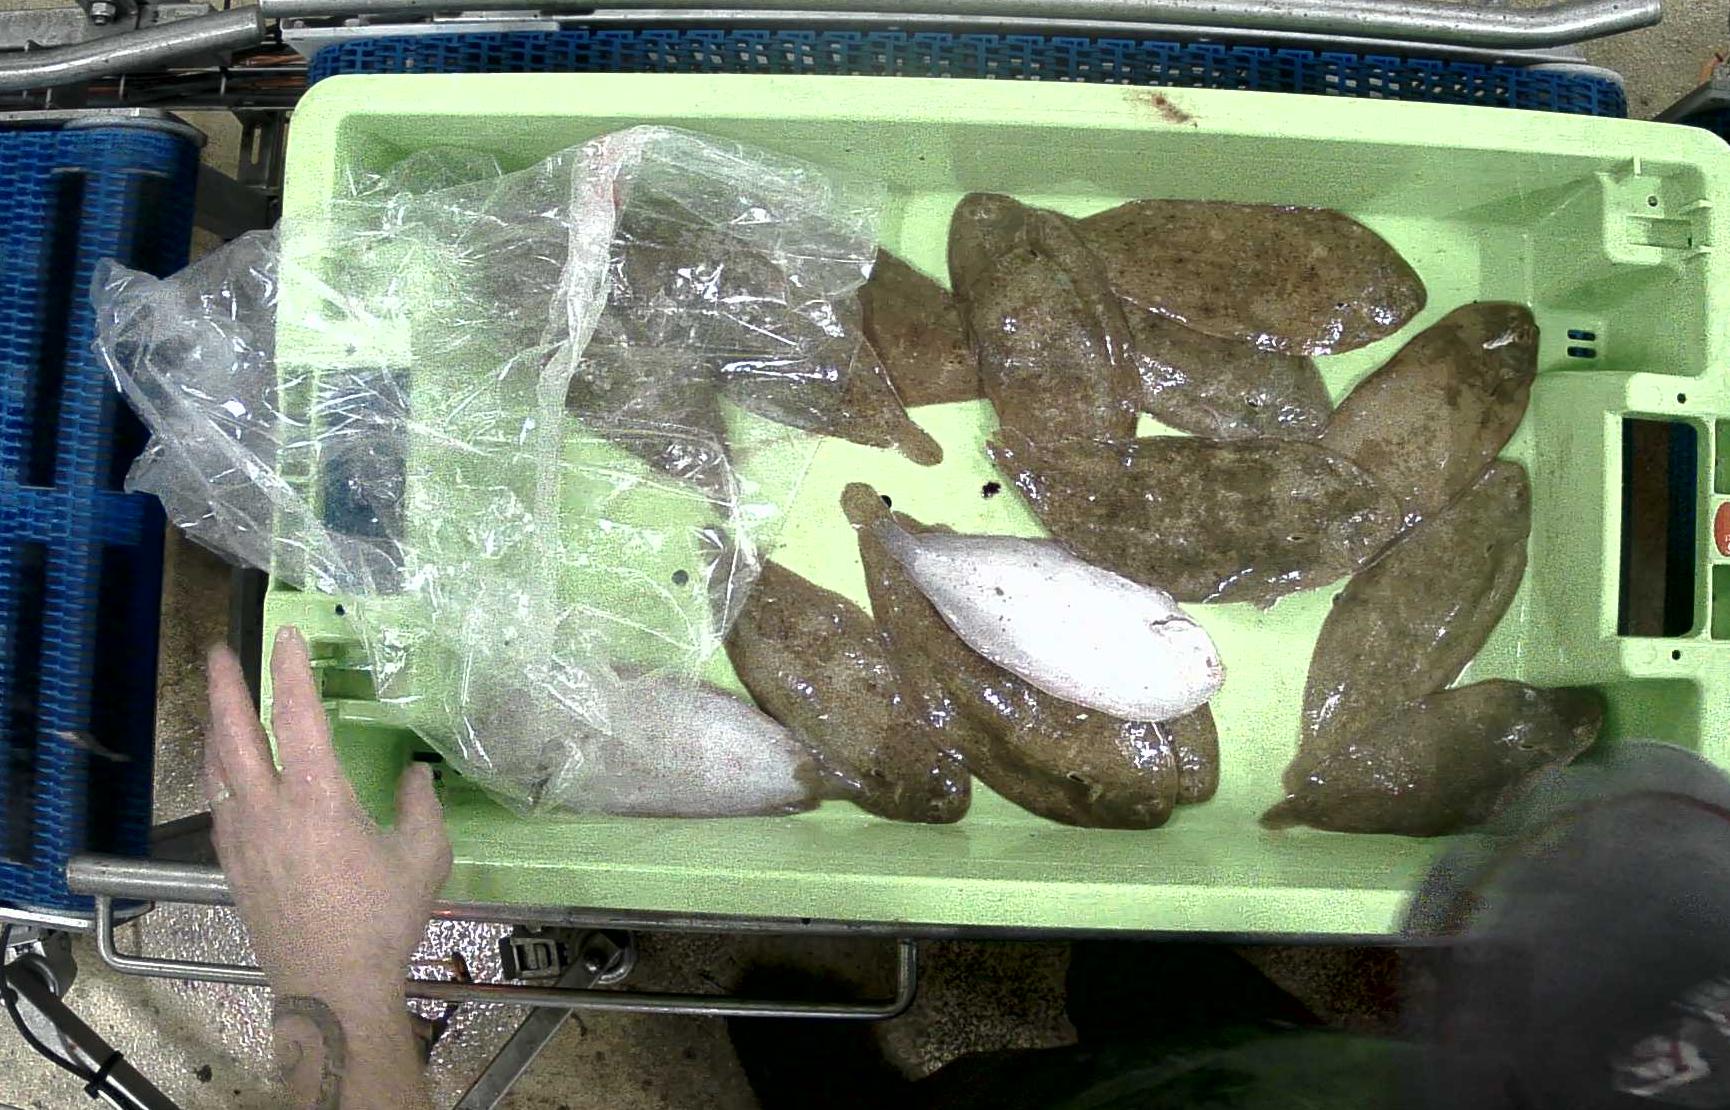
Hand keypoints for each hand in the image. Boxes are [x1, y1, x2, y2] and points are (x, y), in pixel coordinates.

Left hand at [206, 625, 450, 1105]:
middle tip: (221, 651)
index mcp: (319, 799)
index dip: (291, 673)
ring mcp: (245, 838)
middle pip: (236, 735)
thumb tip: (418, 773)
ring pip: (218, 768)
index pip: (299, 719)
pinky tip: (223, 769)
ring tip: (216, 697)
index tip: (285, 636)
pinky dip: (217, 771)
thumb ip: (421, 806)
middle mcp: (272, 809)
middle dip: (227, 687)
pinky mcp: (233, 864)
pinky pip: (217, 804)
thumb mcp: (424, 856)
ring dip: (215, 725)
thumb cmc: (383, 918)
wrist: (331, 984)